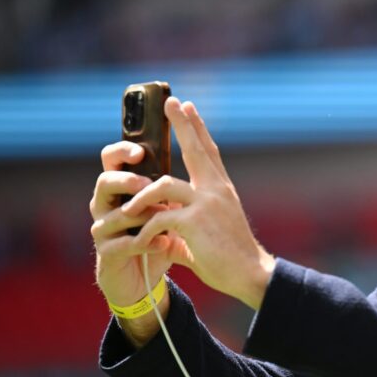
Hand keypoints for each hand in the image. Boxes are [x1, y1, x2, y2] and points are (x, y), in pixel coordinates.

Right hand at [90, 142, 178, 345]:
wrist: (145, 278)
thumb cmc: (157, 235)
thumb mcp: (167, 209)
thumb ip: (170, 187)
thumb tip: (193, 155)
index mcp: (121, 188)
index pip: (112, 160)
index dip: (122, 152)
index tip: (141, 151)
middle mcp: (106, 205)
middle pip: (104, 182)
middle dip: (126, 181)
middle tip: (146, 184)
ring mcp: (103, 230)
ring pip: (113, 215)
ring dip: (140, 215)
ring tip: (163, 217)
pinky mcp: (107, 254)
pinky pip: (120, 244)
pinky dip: (144, 243)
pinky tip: (163, 242)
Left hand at [119, 97, 275, 308]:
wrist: (250, 274)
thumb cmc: (229, 257)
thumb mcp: (204, 236)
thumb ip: (181, 230)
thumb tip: (162, 236)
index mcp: (221, 190)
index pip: (209, 151)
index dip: (197, 128)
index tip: (188, 106)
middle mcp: (216, 190)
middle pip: (197, 149)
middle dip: (182, 124)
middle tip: (170, 102)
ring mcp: (207, 203)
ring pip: (163, 185)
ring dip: (141, 197)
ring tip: (126, 210)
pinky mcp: (195, 221)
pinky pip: (159, 218)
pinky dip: (146, 230)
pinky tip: (141, 241)